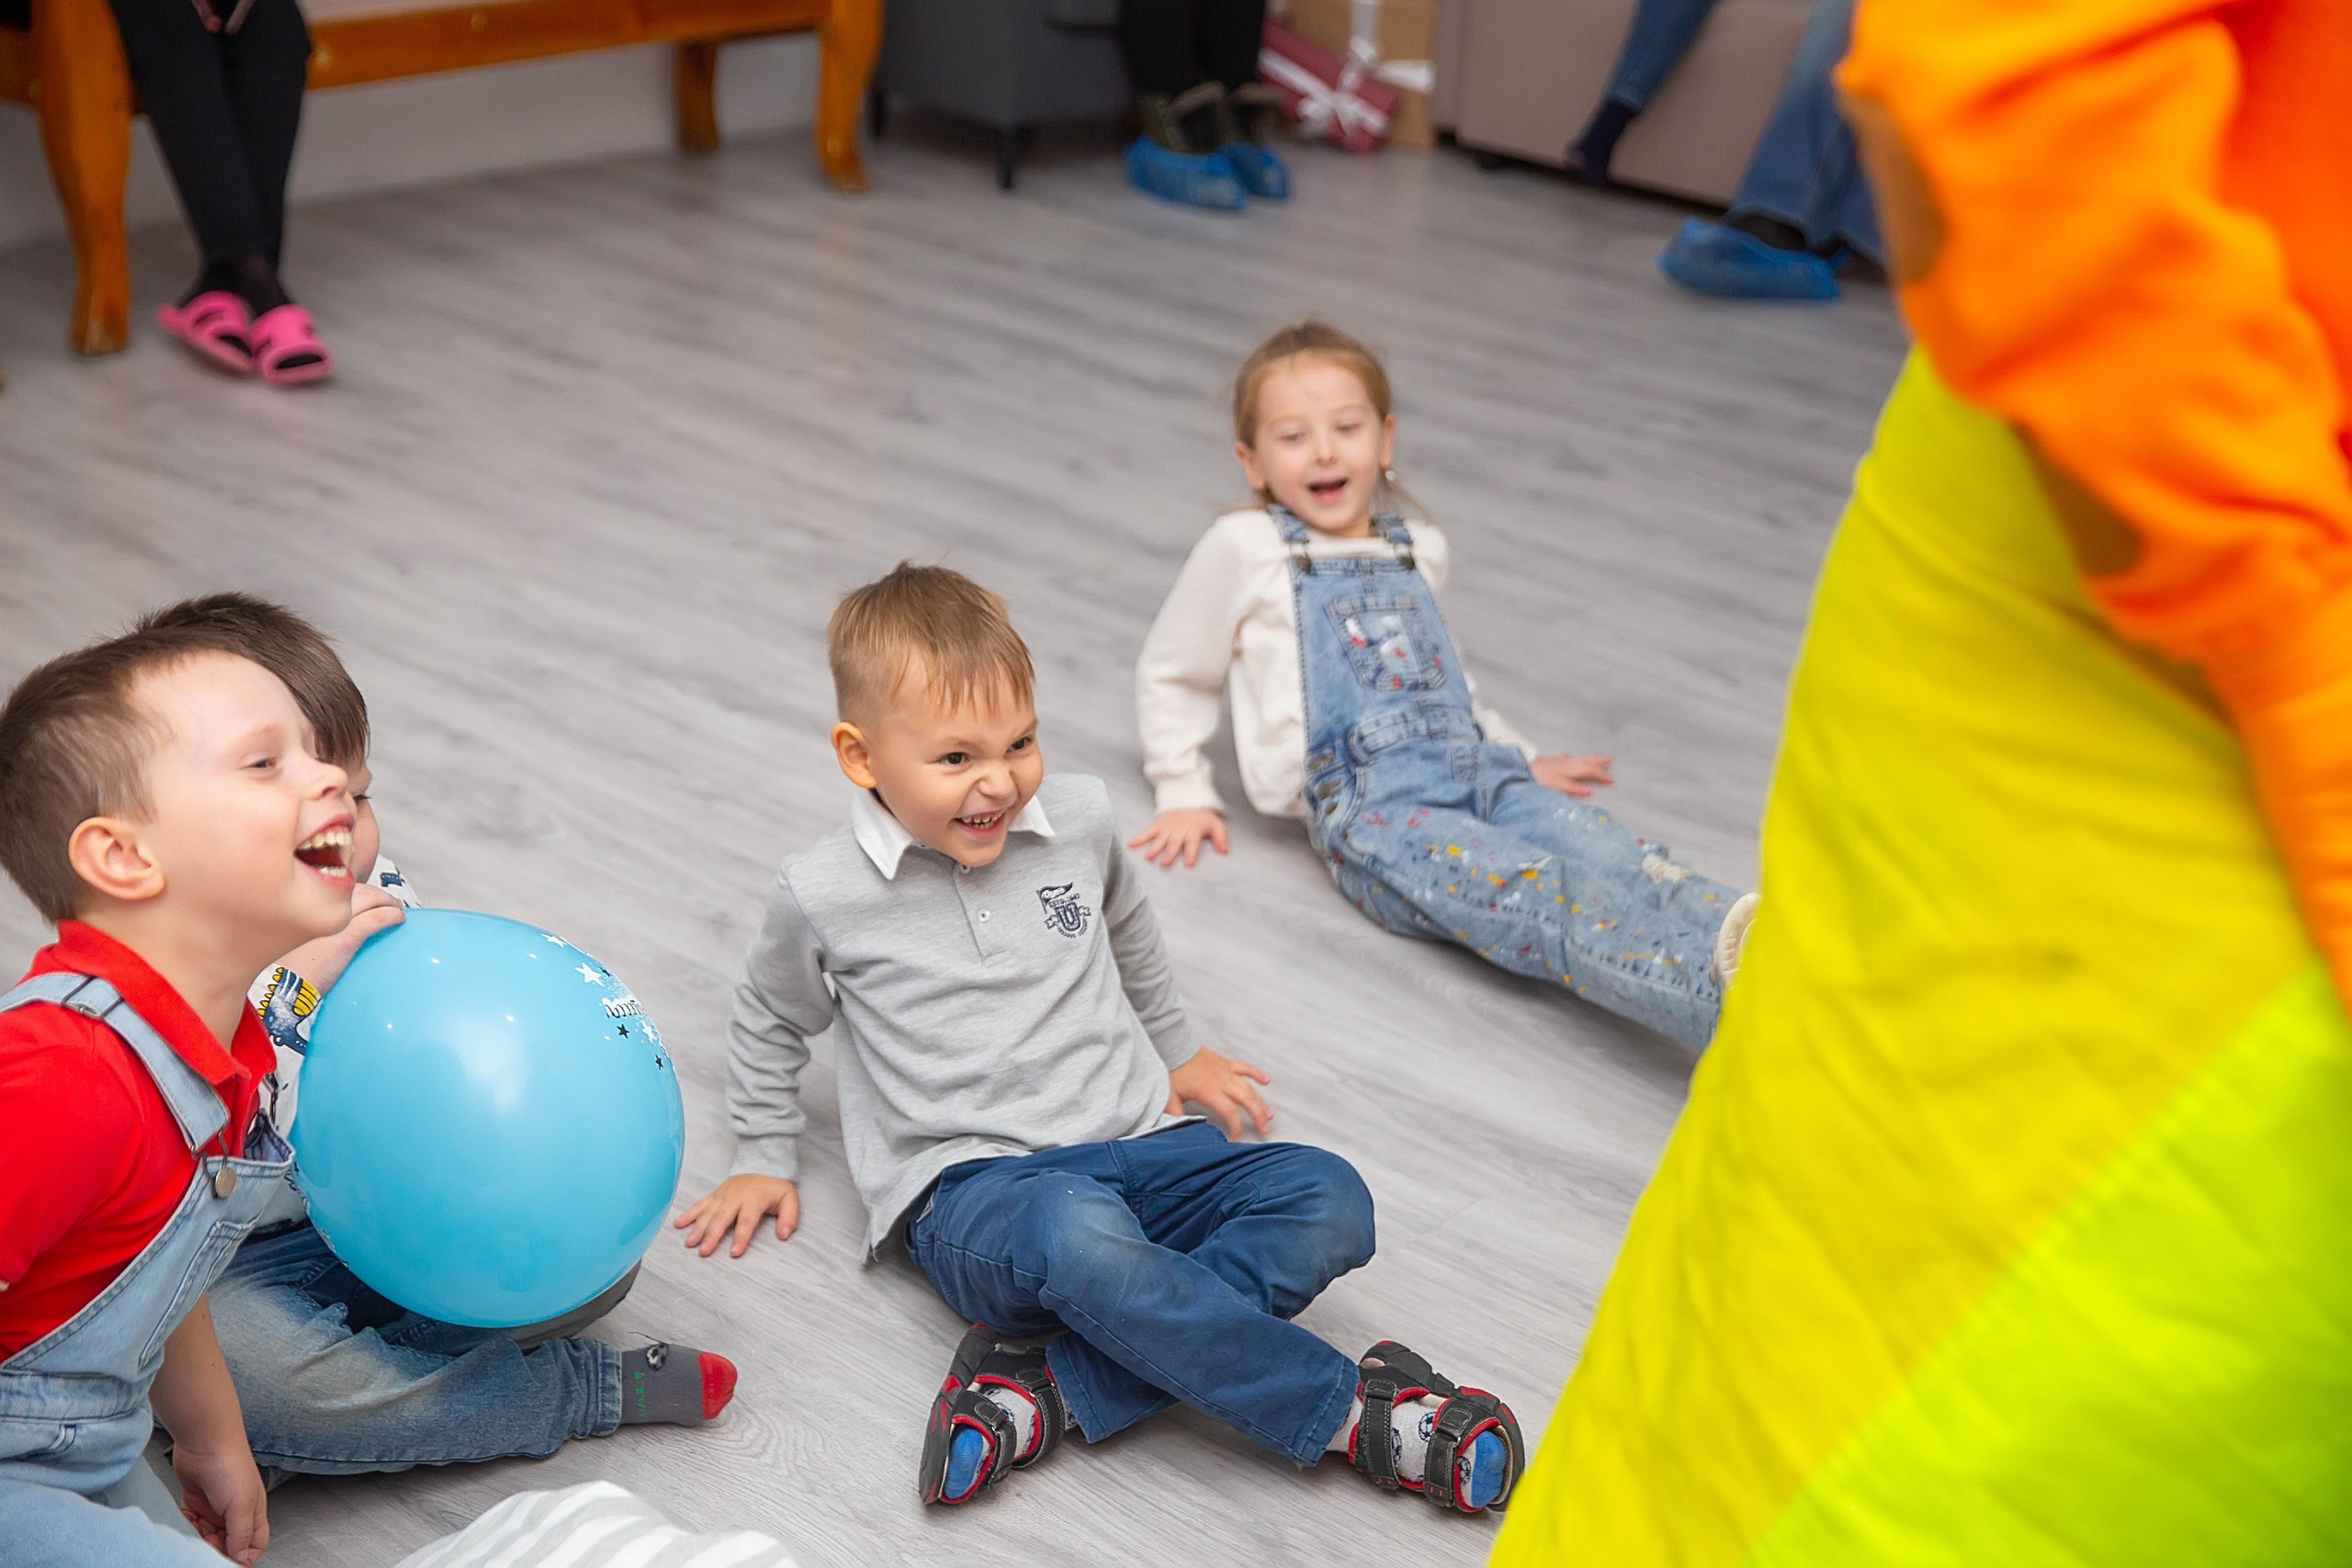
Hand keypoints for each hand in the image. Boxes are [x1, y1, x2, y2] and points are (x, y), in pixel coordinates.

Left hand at [174, 1434, 269, 1564]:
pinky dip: (185, 1527)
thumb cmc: (230, 1466)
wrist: (204, 1440)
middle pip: (227, 1543)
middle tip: (205, 1546)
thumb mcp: (240, 1505)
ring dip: (197, 1539)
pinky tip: (184, 1522)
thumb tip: (241, 1558)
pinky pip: (190, 1523)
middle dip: (215, 1549)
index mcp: (253, 1513)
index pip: (253, 1544)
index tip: (227, 1562)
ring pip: (206, 1535)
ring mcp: (214, 1507)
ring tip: (192, 1532)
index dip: (244, 1557)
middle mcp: (235, 1512)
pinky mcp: (195, 1500)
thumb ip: (241, 1534)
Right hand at [270, 883, 406, 994]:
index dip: (354, 890)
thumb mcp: (298, 939)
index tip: (365, 895)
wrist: (282, 989)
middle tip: (387, 900)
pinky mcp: (347, 938)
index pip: (336, 888)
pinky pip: (376, 919)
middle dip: (374, 893)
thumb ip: (315, 927)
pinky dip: (390, 916)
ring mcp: (334, 922)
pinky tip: (398, 918)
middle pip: (355, 890)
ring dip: (387, 901)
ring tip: (395, 907)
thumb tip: (335, 926)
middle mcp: (318, 909)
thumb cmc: (287, 969)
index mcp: (305, 907)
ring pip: (369, 898)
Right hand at [676, 1175, 799, 1257]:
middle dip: (712, 1235)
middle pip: (722, 1217)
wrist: (762, 1165)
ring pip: (707, 1212)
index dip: (741, 1237)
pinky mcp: (715, 1195)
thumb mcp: (790, 1198)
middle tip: (704, 1252)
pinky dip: (688, 1214)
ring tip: (690, 1244)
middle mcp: (735, 1196)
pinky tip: (678, 1224)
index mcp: (754, 1198)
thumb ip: (789, 1217)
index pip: (746, 1220)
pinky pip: (699, 1204)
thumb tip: (784, 1234)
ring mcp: (722, 1195)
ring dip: (697, 1228)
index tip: (734, 1253)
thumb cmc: (774, 1187)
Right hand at [1127, 810, 1229, 868]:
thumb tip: (1224, 851)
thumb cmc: (1202, 818)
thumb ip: (1221, 838)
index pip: (1192, 843)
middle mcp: (1178, 830)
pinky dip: (1139, 838)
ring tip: (1148, 858)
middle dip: (1169, 853)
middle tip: (1164, 864)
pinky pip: (1147, 832)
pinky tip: (1131, 846)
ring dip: (1154, 848)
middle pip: (1174, 843)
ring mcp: (1167, 828)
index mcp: (1193, 831)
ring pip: (1159, 839)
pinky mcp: (1158, 825)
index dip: (1191, 853)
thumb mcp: (1216, 824)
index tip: (1189, 863)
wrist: (1188, 800)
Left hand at [1165, 1047, 1272, 1138]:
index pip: (1230, 1112)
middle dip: (1258, 1116)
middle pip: (1247, 1100)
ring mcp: (1227, 1071)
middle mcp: (1223, 1082)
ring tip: (1268, 1115)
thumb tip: (1179, 1128)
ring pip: (1250, 1088)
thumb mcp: (1171, 1097)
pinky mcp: (1227, 1063)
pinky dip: (1257, 1074)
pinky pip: (1246, 1068)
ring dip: (1261, 1101)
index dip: (1236, 1127)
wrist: (1176, 1046)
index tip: (1236, 1138)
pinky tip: (1266, 1081)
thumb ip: (1176, 1115)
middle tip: (1264, 1129)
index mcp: (1210, 1091)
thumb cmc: (1174, 1070)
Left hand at [1530, 752, 1613, 797]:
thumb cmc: (1538, 780)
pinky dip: (1567, 757)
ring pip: (1576, 758)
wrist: (1519, 770)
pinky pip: (1561, 758)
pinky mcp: (1548, 761)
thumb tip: (1589, 791)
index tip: (1611, 780)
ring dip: (1588, 758)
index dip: (1601, 775)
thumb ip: (1572, 788)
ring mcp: (1557, 761)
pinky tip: (1569, 754)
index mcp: (1569, 770)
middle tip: (1609, 760)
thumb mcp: (1557, 786)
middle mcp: (1565, 764)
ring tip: (1596, 756)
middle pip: (1585, 762)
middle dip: (1598, 762)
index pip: (1589, 771)